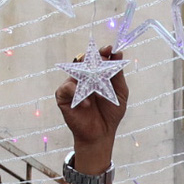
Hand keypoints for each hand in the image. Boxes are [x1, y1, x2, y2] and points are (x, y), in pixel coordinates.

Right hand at [54, 46, 128, 172]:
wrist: (101, 134)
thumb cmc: (111, 113)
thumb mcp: (120, 92)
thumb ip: (118, 74)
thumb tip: (118, 53)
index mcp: (97, 74)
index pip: (98, 57)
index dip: (103, 51)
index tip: (110, 49)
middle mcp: (83, 77)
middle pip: (85, 60)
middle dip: (93, 58)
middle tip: (101, 60)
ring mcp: (73, 86)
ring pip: (75, 72)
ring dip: (88, 77)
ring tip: (98, 86)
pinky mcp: (63, 96)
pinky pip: (67, 88)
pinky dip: (77, 93)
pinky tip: (88, 103)